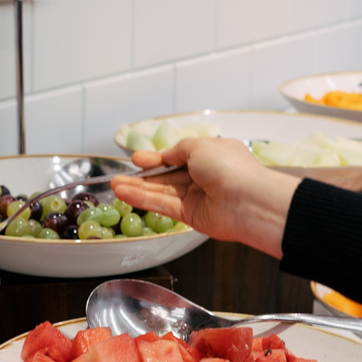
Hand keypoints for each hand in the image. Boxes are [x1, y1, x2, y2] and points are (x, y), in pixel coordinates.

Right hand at [111, 138, 300, 257]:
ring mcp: (196, 197)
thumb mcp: (200, 145)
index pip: (177, 157)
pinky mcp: (191, 216)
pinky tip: (125, 194)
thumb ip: (178, 150)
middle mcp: (203, 176)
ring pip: (161, 192)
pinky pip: (163, 206)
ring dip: (137, 189)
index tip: (136, 159)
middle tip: (118, 176)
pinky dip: (144, 200)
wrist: (248, 200)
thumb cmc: (229, 167)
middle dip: (143, 176)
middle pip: (167, 176)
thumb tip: (165, 155)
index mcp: (210, 156)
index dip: (157, 158)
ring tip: (114, 186)